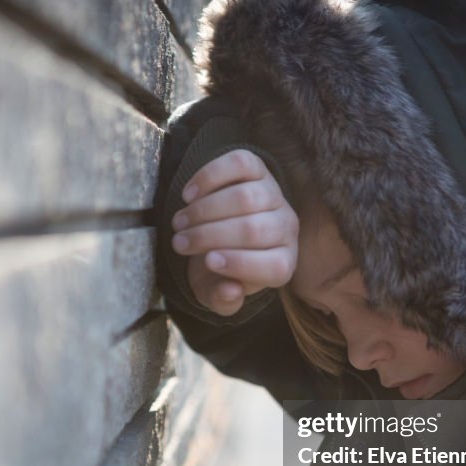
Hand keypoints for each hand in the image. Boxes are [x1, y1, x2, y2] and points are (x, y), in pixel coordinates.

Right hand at [171, 150, 299, 315]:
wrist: (219, 235)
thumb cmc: (219, 269)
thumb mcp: (217, 293)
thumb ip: (223, 300)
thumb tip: (230, 290)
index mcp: (283, 263)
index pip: (273, 266)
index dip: (241, 264)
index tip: (208, 262)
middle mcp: (286, 228)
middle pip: (254, 229)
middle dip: (210, 236)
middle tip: (179, 243)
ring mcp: (274, 195)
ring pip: (245, 197)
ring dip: (204, 210)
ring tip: (179, 223)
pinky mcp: (258, 169)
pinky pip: (239, 164)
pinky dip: (210, 176)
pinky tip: (189, 195)